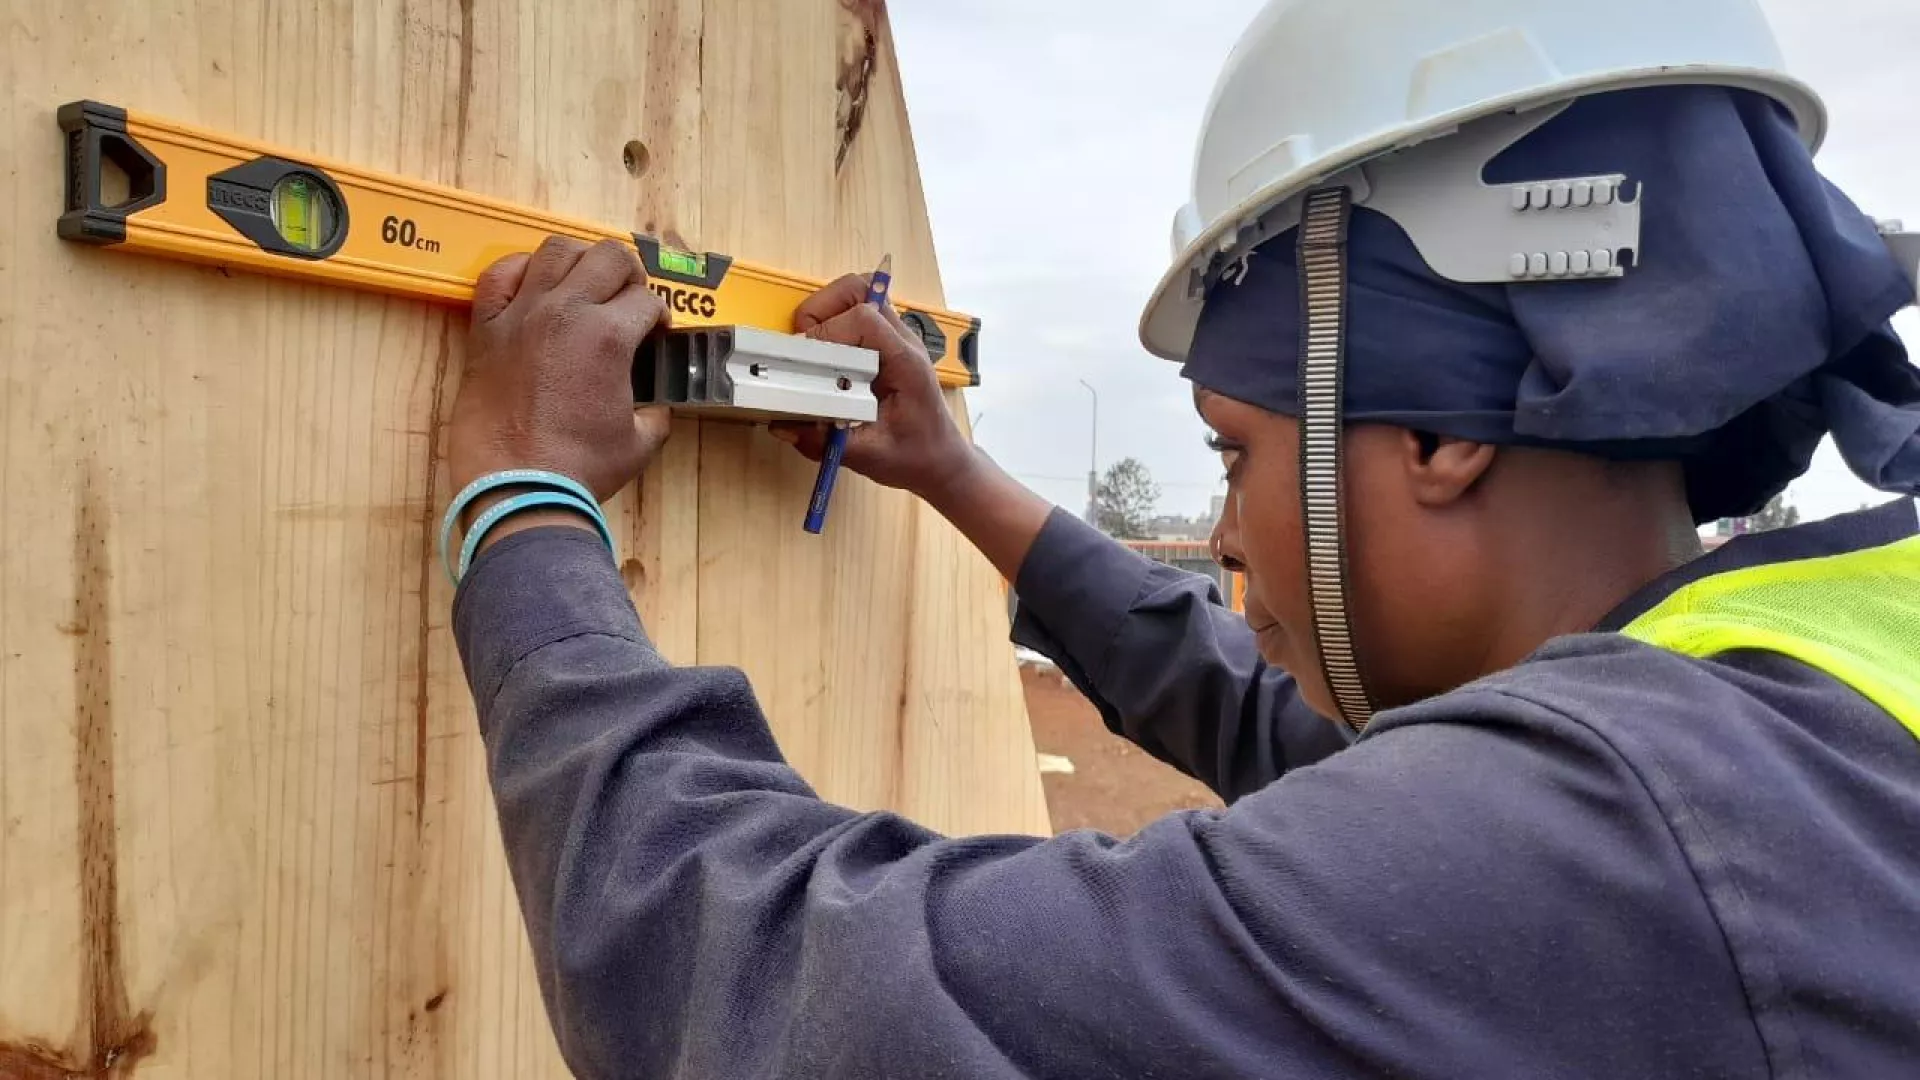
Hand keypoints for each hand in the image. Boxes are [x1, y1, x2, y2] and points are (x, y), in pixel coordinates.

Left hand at [449, 236, 673, 516]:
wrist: (516, 486)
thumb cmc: (580, 468)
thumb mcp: (639, 444)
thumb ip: (655, 416)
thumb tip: (657, 408)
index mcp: (610, 336)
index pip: (647, 300)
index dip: (658, 317)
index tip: (654, 334)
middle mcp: (567, 311)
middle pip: (609, 257)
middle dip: (628, 275)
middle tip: (626, 300)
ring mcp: (522, 313)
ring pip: (556, 250)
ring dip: (579, 261)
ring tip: (583, 284)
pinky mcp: (486, 326)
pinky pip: (500, 274)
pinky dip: (520, 270)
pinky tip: (534, 286)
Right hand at [767, 272, 976, 500]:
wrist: (941, 460)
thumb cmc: (915, 456)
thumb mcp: (870, 457)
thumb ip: (826, 442)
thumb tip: (783, 426)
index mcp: (905, 363)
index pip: (865, 318)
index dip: (827, 330)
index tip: (805, 360)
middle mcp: (903, 341)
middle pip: (861, 289)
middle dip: (822, 308)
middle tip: (804, 345)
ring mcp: (896, 339)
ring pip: (860, 293)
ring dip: (827, 310)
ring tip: (810, 346)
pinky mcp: (886, 345)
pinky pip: (859, 313)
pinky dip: (834, 321)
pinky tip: (823, 355)